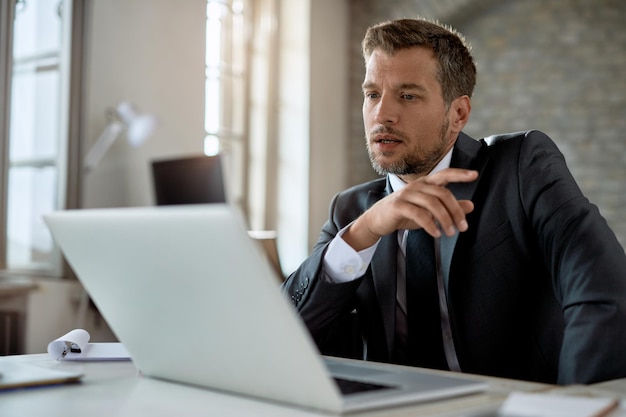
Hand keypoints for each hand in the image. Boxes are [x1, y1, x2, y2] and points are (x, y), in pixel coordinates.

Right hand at [343, 169, 477, 250]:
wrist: (377, 220)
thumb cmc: (405, 214)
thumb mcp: (429, 211)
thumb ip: (449, 207)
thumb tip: (471, 205)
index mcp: (425, 183)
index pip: (444, 174)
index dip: (459, 174)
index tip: (475, 175)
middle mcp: (416, 186)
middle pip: (442, 193)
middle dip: (455, 211)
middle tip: (463, 227)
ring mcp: (406, 194)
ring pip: (432, 204)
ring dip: (445, 220)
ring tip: (450, 233)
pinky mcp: (398, 206)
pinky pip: (419, 214)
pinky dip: (430, 225)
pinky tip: (436, 234)